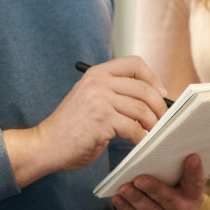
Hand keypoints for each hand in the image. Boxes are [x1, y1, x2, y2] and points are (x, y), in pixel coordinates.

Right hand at [5, 56, 167, 186]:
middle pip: (143, 88)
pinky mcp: (102, 120)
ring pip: (141, 109)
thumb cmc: (72, 127)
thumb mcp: (90, 99)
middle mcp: (98, 82)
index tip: (161, 93)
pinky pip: (134, 127)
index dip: (153, 77)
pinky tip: (141, 142)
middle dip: (159, 106)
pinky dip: (142, 137)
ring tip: (154, 133)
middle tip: (164, 119)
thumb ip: (114, 92)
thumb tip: (152, 96)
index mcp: (96, 74)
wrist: (45, 145)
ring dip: (153, 124)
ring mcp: (100, 100)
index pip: (134, 63)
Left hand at [114, 153, 206, 209]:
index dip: (194, 170)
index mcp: (194, 196)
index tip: (192, 156)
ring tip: (124, 188)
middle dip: (154, 189)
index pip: (196, 182)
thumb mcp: (173, 185)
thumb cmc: (164, 195)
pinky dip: (126, 209)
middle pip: (169, 200)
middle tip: (139, 179)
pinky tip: (118, 199)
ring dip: (136, 199)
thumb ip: (171, 171)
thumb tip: (153, 148)